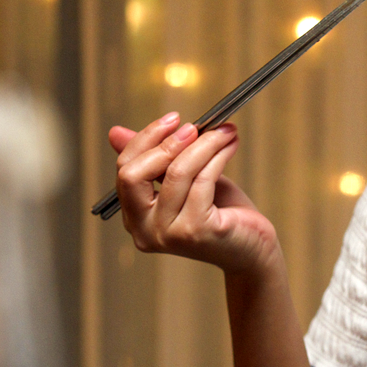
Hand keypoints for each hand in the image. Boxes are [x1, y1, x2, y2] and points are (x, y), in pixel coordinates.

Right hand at [109, 113, 278, 275]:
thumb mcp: (183, 180)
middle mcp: (144, 230)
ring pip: (176, 172)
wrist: (252, 248)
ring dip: (203, 144)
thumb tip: (115, 132)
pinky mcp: (196, 231)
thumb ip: (154, 159)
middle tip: (194, 127)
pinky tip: (230, 145)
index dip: (146, 140)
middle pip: (135, 175)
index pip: (125, 170)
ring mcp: (168, 234)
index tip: (173, 119)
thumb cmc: (219, 211)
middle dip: (166, 143)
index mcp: (135, 218)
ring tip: (224, 131)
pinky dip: (218, 155)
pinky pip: (202, 180)